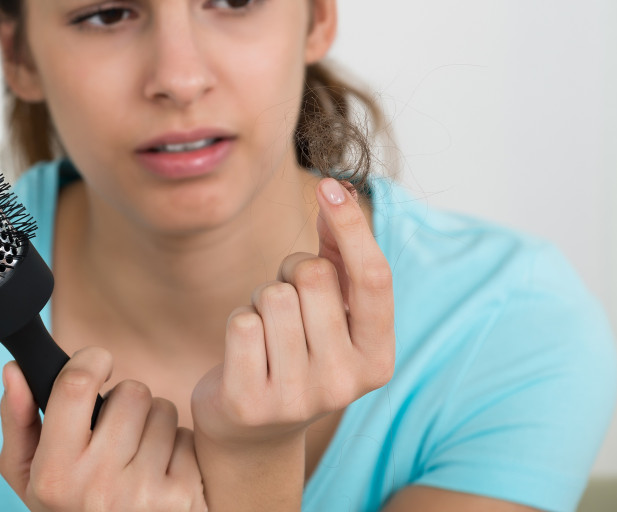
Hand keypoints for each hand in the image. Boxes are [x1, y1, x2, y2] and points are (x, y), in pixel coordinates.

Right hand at [0, 347, 207, 511]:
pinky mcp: (182, 497)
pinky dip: (176, 448)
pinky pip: (186, 437)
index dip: (90, 359)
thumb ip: (18, 421)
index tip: (97, 362)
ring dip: (153, 423)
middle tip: (116, 429)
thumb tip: (14, 368)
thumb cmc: (69, 506)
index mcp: (54, 474)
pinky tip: (159, 473)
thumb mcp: (29, 475)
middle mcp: (98, 486)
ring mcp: (144, 494)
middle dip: (125, 401)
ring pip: (163, 410)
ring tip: (137, 455)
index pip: (74, 385)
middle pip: (130, 392)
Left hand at [191, 178, 394, 448]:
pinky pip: (242, 322)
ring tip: (266, 331)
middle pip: (313, 277)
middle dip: (290, 273)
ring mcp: (299, 397)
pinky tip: (243, 351)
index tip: (330, 185)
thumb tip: (336, 192)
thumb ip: (339, 255)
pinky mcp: (251, 402)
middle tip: (284, 304)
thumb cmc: (296, 352)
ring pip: (273, 296)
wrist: (253, 430)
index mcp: (377, 357)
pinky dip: (238, 322)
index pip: (373, 278)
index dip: (353, 226)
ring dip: (261, 300)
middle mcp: (346, 382)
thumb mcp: (329, 310)